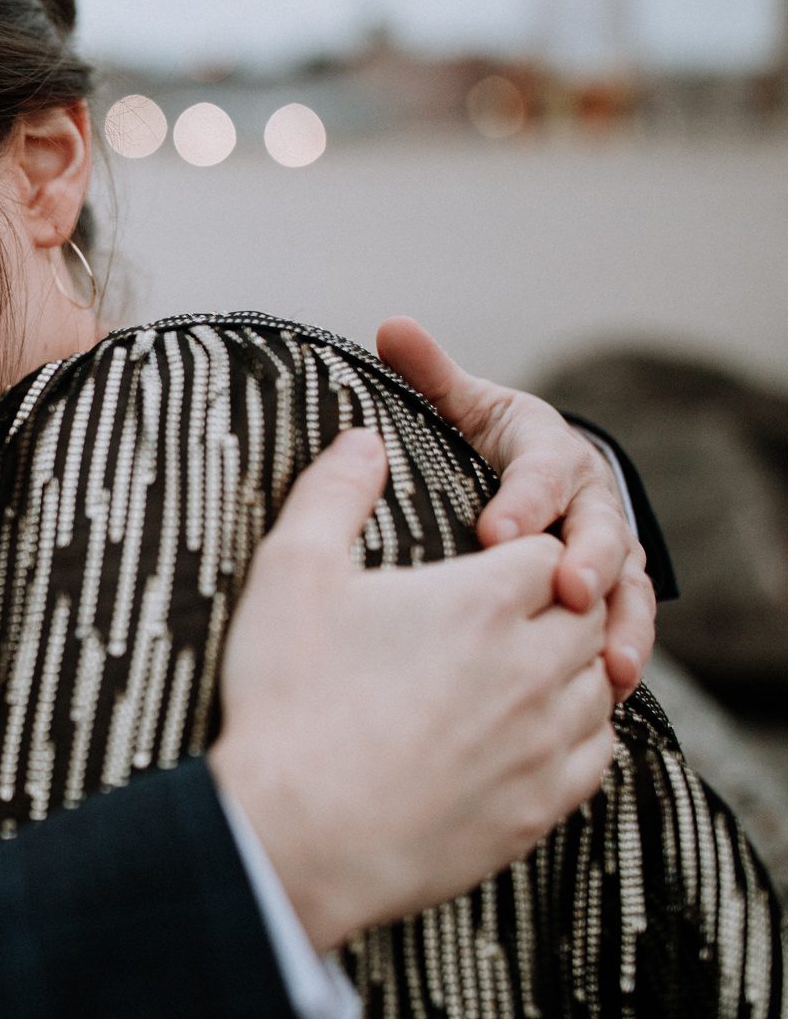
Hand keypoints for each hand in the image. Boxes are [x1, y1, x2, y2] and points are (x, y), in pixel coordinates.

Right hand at [210, 429, 615, 952]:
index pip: (548, 550)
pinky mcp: (539, 807)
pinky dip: (578, 735)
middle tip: (507, 608)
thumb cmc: (288, 699)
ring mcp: (546, 743)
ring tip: (523, 666)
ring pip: (600, 685)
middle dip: (557, 602)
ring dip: (572, 667)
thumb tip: (363, 439)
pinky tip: (536, 733)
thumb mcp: (292, 572)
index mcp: (487, 599)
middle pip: (589, 612)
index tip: (487, 557)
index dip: (521, 547)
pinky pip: (595, 757)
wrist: (296, 835)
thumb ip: (333, 493)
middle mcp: (537, 666)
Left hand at [377, 316, 653, 697]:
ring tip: (611, 663)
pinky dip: (624, 654)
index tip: (496, 530)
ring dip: (622, 621)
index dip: (523, 498)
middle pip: (600, 530)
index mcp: (546, 451)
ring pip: (626, 584)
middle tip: (568, 592)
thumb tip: (391, 327)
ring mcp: (606, 549)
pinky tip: (613, 691)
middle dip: (588, 561)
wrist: (527, 475)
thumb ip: (431, 376)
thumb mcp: (461, 406)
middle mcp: (587, 500)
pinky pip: (625, 624)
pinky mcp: (608, 593)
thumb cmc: (481, 442)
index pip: (541, 471)